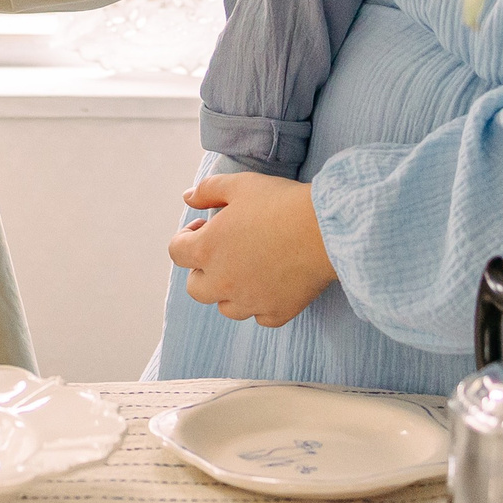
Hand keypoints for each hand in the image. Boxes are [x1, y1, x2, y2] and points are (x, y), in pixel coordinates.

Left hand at [167, 172, 336, 325]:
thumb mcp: (239, 185)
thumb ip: (207, 190)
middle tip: (224, 251)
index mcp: (207, 250)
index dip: (186, 237)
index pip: (176, 252)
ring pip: (226, 308)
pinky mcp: (277, 312)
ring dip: (230, 291)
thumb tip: (187, 198)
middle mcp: (223, 282)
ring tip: (249, 268)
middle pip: (196, 289)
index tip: (205, 226)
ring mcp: (250, 302)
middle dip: (203, 270)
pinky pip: (260, 316)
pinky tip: (272, 283)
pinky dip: (261, 304)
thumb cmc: (281, 203)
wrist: (326, 230)